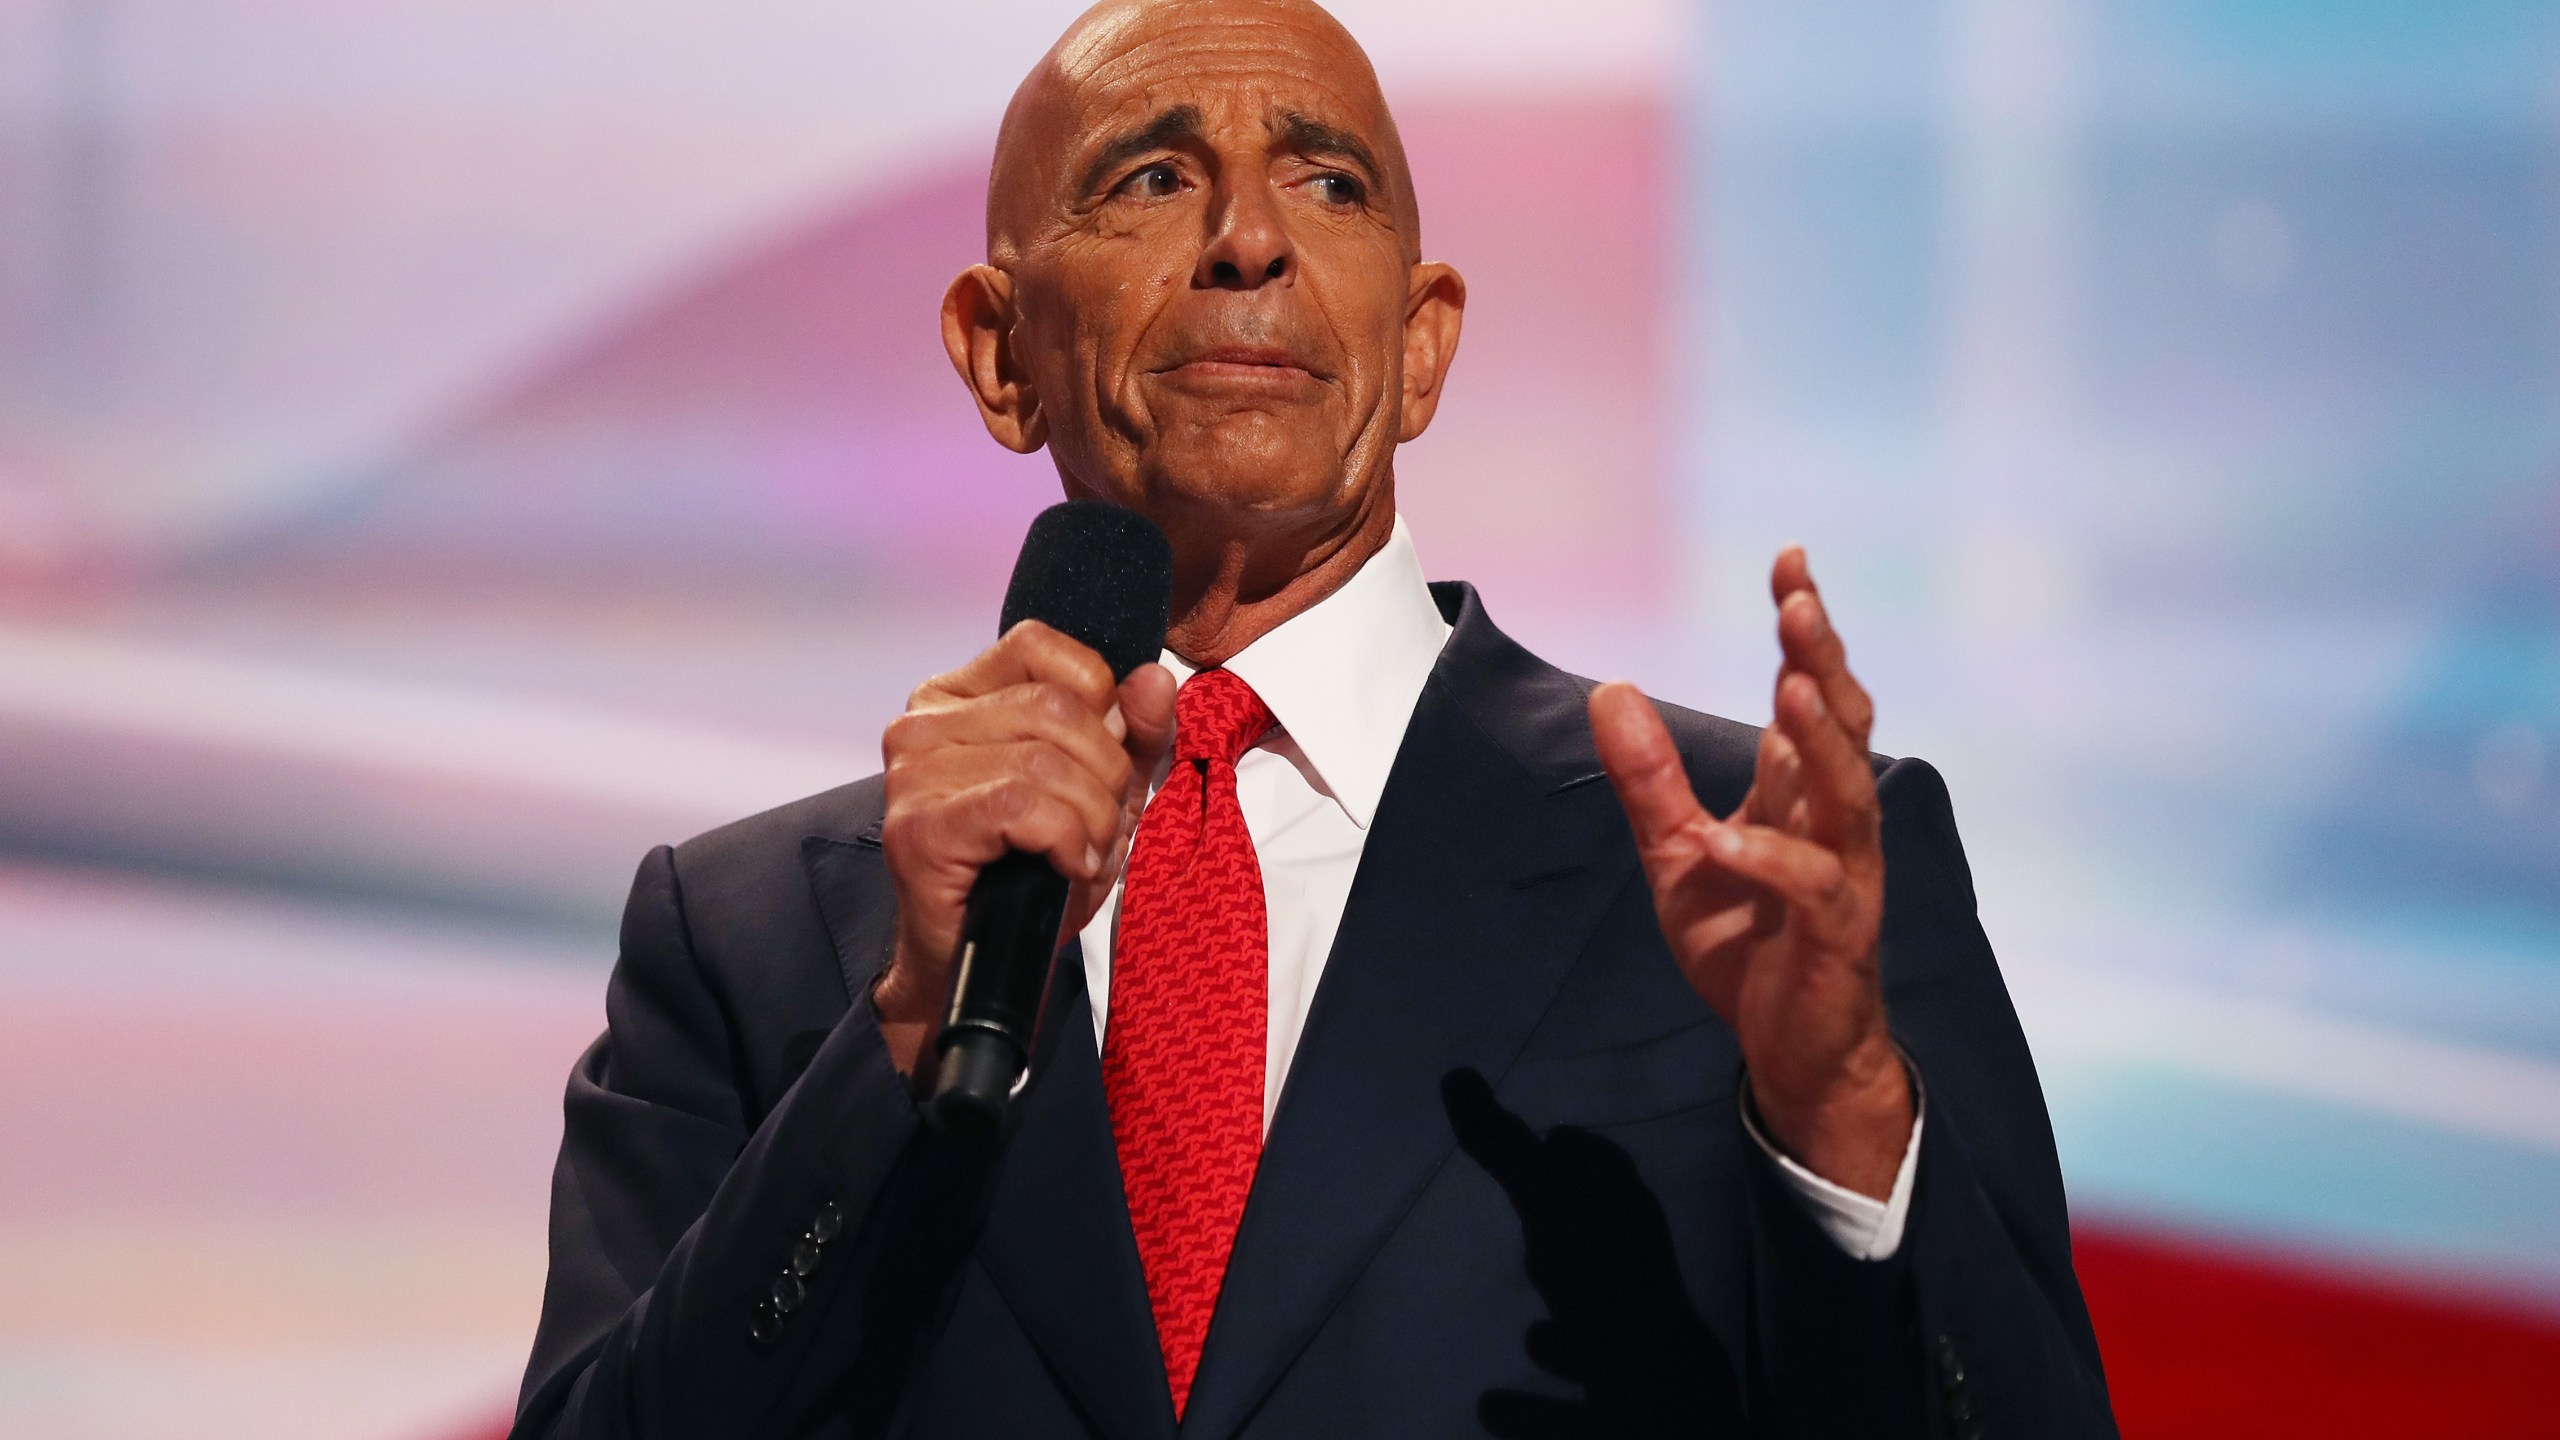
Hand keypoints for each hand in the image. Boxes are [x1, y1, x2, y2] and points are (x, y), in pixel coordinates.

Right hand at [871, 621, 1175, 1076]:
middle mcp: (922, 721)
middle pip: (1057, 709)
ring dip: (1092, 819)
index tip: (1101, 764)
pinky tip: (1064, 867)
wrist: (985, 965)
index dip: (1099, 703)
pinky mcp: (919, 827)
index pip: (1043, 648)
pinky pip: (1021, 806)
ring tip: (1081, 854)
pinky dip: (1066, 839)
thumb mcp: (1104, 793)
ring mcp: (912, 772)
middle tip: (1099, 828)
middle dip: (1106, 775)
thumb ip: (1137, 733)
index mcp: (958, 695)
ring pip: (1045, 761)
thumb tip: (1155, 678)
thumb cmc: (1034, 873)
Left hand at [1587, 548, 1910, 1197]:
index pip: (1811, 695)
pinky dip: (1769, 861)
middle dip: (1822, 661)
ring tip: (1790, 690)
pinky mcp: (1836, 936)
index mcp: (1802, 796)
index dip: (1804, 631)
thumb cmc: (1747, 944)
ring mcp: (1845, 877)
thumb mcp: (1677, 853)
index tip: (1790, 562)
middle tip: (1799, 602)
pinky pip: (1813, 889)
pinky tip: (1727, 841)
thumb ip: (1648, 776)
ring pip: (1850, 796)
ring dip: (1820, 743)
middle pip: (1843, 726)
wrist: (1790, 1050)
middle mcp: (1835, 823)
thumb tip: (1609, 687)